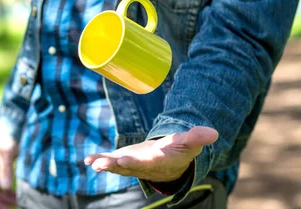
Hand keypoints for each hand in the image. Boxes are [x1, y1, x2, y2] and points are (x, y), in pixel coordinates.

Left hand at [84, 126, 217, 182]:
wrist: (169, 162)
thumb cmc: (178, 150)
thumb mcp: (188, 142)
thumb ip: (197, 137)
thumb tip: (214, 133)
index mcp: (156, 161)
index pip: (145, 163)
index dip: (135, 161)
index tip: (124, 159)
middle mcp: (141, 166)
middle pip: (126, 166)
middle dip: (114, 165)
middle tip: (101, 164)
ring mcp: (130, 164)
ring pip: (115, 165)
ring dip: (104, 164)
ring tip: (92, 163)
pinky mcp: (122, 159)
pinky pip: (109, 160)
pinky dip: (98, 159)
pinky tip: (87, 160)